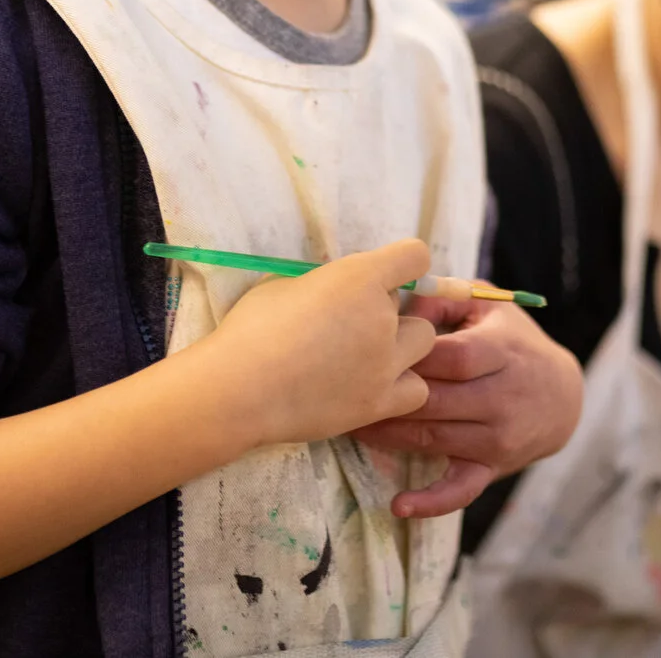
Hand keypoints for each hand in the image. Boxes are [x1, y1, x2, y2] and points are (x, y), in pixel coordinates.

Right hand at [198, 238, 435, 449]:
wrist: (238, 390)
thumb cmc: (250, 328)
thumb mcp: (283, 284)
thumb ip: (322, 283)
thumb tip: (334, 290)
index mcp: (360, 278)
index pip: (415, 256)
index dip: (401, 264)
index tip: (383, 277)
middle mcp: (383, 318)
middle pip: (412, 308)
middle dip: (389, 313)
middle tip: (352, 327)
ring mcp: (385, 364)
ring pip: (422, 345)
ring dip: (400, 347)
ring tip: (365, 359)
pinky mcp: (379, 404)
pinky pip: (416, 390)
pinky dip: (399, 386)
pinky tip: (369, 387)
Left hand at [351, 292, 583, 517]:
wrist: (562, 396)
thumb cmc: (513, 342)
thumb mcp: (488, 306)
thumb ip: (443, 300)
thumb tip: (398, 305)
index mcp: (501, 352)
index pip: (451, 358)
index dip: (410, 358)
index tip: (371, 350)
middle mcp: (501, 398)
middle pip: (435, 400)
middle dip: (389, 397)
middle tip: (342, 390)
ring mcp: (497, 438)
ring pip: (433, 438)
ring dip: (387, 435)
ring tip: (347, 425)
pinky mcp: (491, 468)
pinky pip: (460, 490)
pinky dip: (430, 501)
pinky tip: (399, 505)